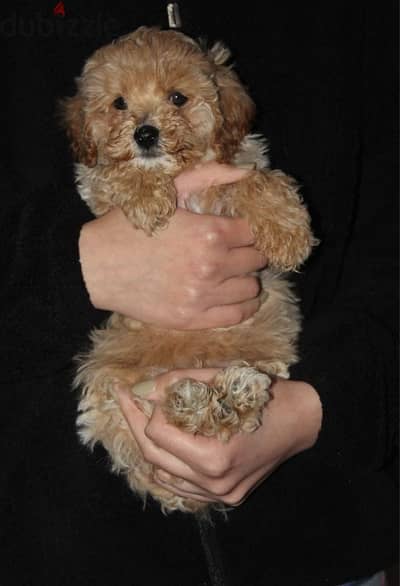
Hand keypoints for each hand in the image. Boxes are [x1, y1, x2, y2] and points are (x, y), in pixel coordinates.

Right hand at [79, 163, 265, 328]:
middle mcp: (212, 266)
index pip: (254, 233)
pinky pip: (237, 315)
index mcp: (210, 232)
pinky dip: (244, 306)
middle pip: (256, 260)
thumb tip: (249, 172)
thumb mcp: (168, 190)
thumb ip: (210, 176)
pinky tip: (237, 298)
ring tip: (235, 275)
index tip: (244, 232)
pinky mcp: (192, 319)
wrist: (95, 267)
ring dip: (247, 279)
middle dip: (249, 253)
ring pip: (250, 289)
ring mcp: (203, 296)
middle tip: (238, 252)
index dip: (251, 231)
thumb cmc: (130, 227)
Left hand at [116, 370, 321, 504]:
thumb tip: (143, 389)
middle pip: (154, 456)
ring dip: (148, 445)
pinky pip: (182, 486)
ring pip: (164, 475)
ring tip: (139, 418)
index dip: (146, 407)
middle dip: (134, 423)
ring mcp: (220, 495)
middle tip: (124, 398)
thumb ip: (180, 383)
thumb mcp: (223, 380)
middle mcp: (214, 483)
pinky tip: (163, 445)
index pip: (159, 433)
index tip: (139, 388)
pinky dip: (167, 466)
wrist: (302, 421)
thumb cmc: (266, 395)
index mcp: (215, 456)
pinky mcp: (225, 497)